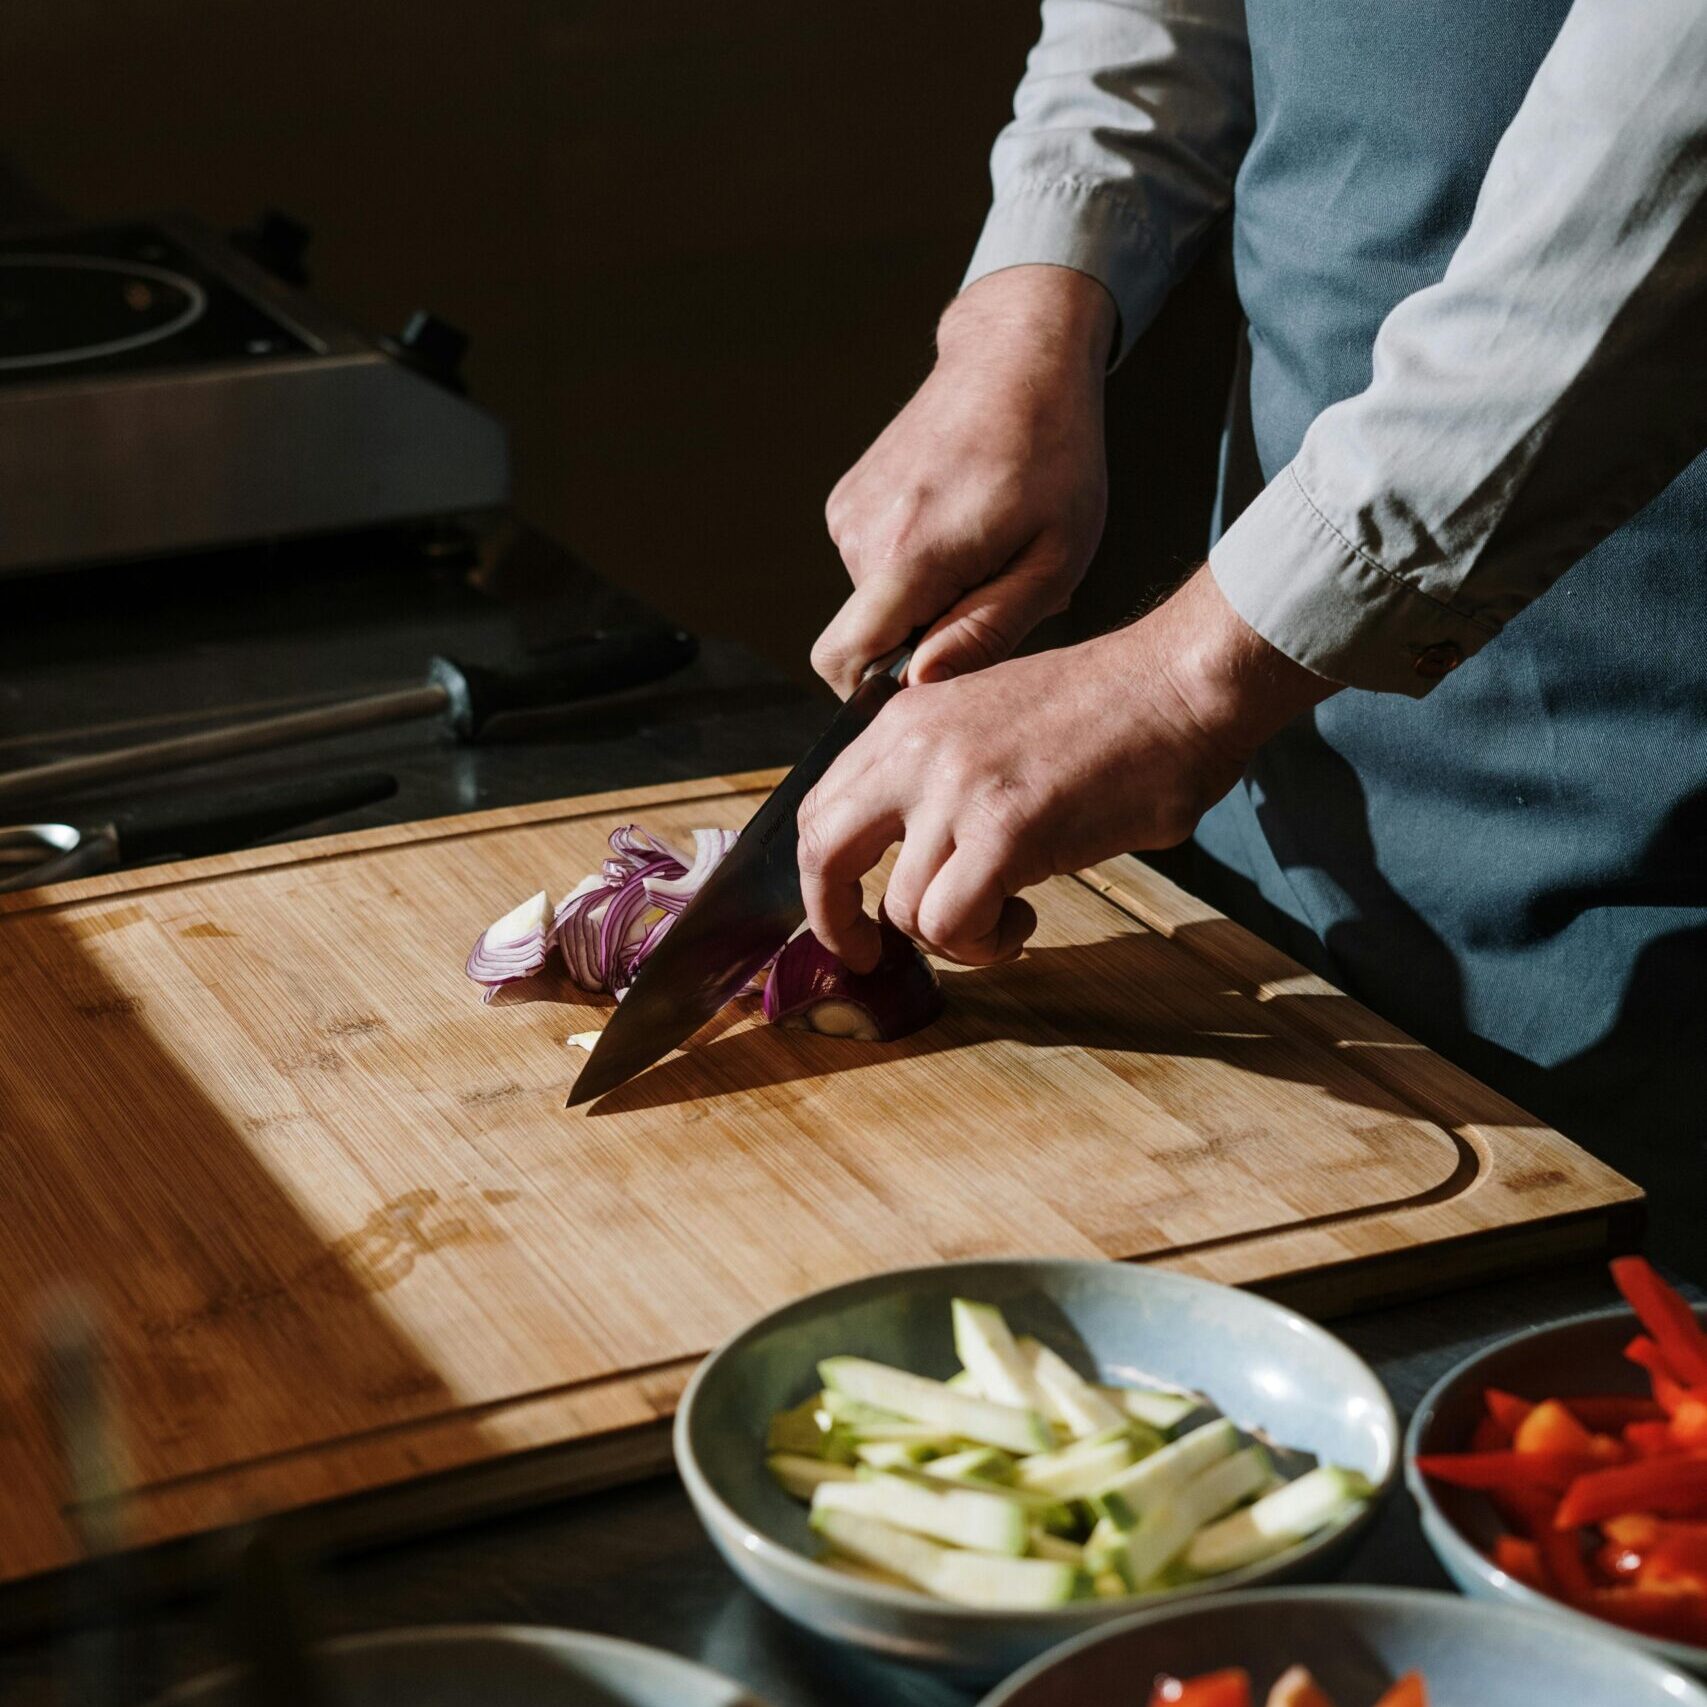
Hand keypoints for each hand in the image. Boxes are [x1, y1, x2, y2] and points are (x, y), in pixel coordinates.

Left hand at [797, 568, 1338, 969]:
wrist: (1182, 684)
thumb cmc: (1110, 709)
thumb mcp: (988, 720)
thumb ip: (936, 773)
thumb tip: (908, 849)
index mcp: (905, 720)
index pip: (820, 808)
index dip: (822, 876)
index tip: (848, 911)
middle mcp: (914, 751)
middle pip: (823, 856)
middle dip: (835, 922)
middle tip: (870, 953)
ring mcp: (955, 791)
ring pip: (903, 909)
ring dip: (953, 935)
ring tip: (1007, 915)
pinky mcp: (1004, 833)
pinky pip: (953, 924)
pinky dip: (985, 943)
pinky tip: (1023, 917)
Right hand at [813, 265, 1116, 697]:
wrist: (1017, 356)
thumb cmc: (1054, 456)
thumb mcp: (1054, 559)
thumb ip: (986, 631)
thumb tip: (921, 683)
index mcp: (912, 553)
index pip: (843, 659)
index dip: (874, 693)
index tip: (930, 680)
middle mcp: (862, 532)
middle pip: (867, 637)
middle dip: (921, 639)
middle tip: (991, 592)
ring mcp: (848, 511)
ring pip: (873, 602)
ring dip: (924, 597)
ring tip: (983, 549)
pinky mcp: (848, 497)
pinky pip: (872, 565)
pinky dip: (913, 565)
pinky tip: (960, 524)